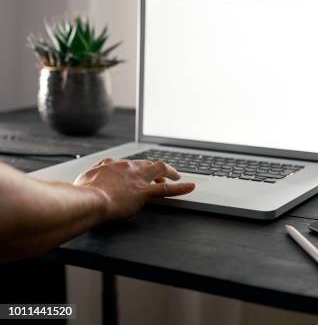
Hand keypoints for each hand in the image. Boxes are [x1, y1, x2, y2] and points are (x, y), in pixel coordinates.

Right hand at [74, 158, 194, 220]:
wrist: (85, 201)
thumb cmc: (79, 195)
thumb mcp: (81, 183)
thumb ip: (87, 181)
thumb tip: (85, 186)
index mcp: (109, 165)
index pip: (125, 164)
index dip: (133, 169)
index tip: (134, 173)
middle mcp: (125, 167)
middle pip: (145, 163)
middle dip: (154, 168)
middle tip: (160, 174)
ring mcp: (136, 178)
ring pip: (159, 169)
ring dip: (170, 172)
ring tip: (177, 176)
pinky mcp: (144, 191)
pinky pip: (166, 188)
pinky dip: (180, 187)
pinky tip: (190, 187)